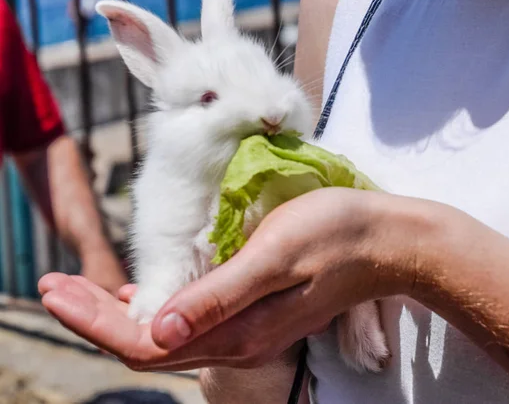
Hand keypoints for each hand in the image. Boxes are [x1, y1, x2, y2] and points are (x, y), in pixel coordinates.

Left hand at [39, 188, 432, 370]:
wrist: (388, 241)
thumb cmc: (335, 235)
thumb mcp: (275, 256)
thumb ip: (219, 296)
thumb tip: (159, 331)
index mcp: (237, 329)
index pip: (145, 341)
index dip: (94, 320)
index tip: (52, 290)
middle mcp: (236, 336)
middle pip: (148, 341)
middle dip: (95, 317)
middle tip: (51, 286)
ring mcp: (247, 325)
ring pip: (167, 332)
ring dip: (119, 313)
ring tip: (81, 290)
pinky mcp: (255, 308)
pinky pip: (191, 318)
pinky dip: (156, 306)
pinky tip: (143, 291)